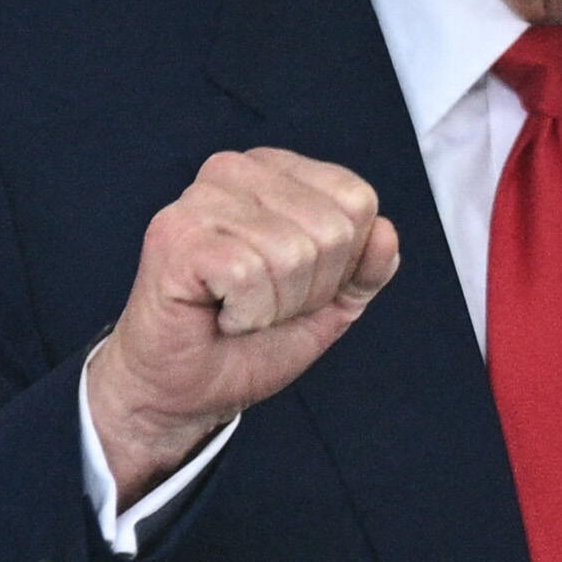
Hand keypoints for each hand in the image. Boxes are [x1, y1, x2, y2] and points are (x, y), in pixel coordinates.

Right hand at [87, 150, 399, 501]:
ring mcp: (200, 198)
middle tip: (262, 304)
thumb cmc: (249, 340)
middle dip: (309, 290)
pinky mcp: (176, 235)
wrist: (187, 391)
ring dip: (275, 306)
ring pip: (293, 253)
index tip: (295, 287)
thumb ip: (366, 268)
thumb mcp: (330, 304)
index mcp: (276, 171)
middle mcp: (236, 170)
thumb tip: (385, 231)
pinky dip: (246, 314)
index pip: (357, 200)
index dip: (341, 265)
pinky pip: (250, 274)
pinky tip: (218, 314)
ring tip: (238, 310)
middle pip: (331, 228)